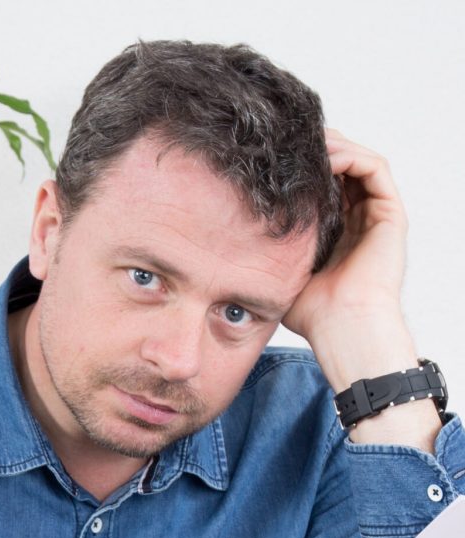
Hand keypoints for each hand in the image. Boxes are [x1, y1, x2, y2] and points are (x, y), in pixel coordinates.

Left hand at [284, 130, 440, 450]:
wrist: (341, 326)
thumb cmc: (309, 312)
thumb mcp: (275, 273)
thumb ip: (261, 253)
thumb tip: (215, 246)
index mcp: (335, 229)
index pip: (321, 184)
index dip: (300, 167)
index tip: (271, 157)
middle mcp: (358, 218)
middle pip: (340, 166)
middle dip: (315, 148)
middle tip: (285, 141)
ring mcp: (376, 215)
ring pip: (358, 160)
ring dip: (332, 145)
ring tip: (302, 143)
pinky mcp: (391, 214)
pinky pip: (375, 168)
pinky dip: (351, 156)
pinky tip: (324, 157)